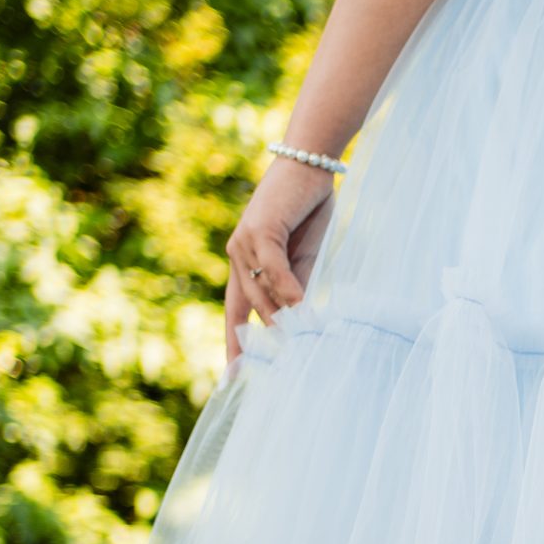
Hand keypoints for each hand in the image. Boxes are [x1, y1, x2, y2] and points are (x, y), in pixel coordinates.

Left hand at [223, 158, 335, 369]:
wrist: (309, 166)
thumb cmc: (309, 211)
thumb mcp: (304, 258)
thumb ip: (297, 286)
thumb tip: (298, 321)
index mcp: (243, 264)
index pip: (235, 313)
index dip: (234, 345)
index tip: (234, 377)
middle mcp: (236, 255)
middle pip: (250, 308)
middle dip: (264, 338)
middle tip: (283, 368)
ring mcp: (244, 242)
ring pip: (260, 291)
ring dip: (281, 317)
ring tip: (301, 343)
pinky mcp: (260, 230)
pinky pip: (272, 269)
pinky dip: (287, 289)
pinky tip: (301, 308)